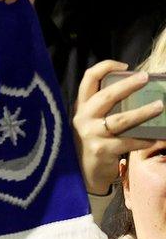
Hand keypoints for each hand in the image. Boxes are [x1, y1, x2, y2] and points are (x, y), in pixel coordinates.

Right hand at [72, 60, 161, 194]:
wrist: (84, 172)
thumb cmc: (93, 141)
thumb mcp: (91, 121)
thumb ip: (104, 108)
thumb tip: (136, 91)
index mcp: (82, 106)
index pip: (89, 78)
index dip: (105, 67)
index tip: (125, 65)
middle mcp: (83, 118)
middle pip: (106, 96)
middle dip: (128, 85)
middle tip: (146, 78)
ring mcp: (91, 134)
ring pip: (120, 119)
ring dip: (143, 112)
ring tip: (160, 106)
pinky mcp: (102, 150)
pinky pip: (128, 142)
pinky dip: (145, 140)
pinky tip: (157, 138)